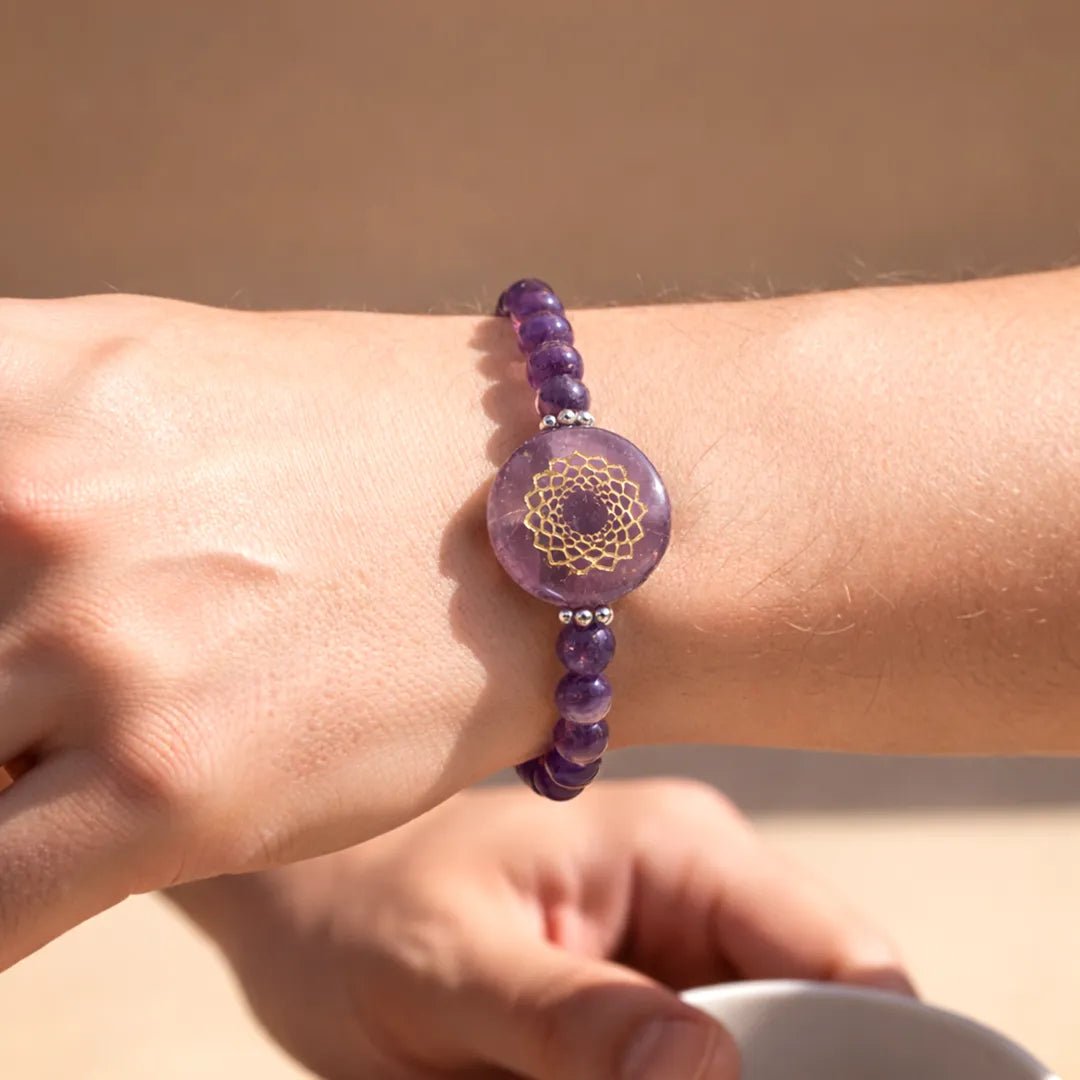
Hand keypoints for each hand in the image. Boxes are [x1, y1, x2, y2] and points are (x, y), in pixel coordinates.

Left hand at [0, 293, 557, 968]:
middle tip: (29, 706)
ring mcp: (104, 650)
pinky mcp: (176, 788)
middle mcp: (33, 507)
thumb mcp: (158, 382)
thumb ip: (17, 446)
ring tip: (86, 751)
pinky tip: (42, 878)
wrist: (549, 512)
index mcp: (12, 389)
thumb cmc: (370, 443)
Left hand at [174, 780, 912, 1079]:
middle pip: (820, 1013)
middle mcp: (699, 882)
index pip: (840, 959)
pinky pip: (706, 1057)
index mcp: (680, 847)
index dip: (876, 1059)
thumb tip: (714, 1074)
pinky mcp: (643, 987)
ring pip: (768, 1047)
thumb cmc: (360, 908)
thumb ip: (571, 1021)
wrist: (308, 897)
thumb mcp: (448, 968)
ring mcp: (676, 935)